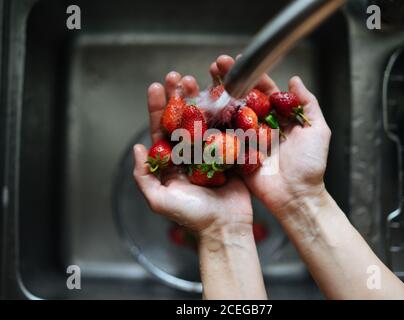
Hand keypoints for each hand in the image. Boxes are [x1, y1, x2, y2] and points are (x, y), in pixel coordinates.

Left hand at [133, 71, 252, 233]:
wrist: (225, 227)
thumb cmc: (193, 217)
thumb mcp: (159, 200)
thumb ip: (144, 176)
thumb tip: (138, 149)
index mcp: (172, 162)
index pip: (161, 130)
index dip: (158, 108)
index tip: (156, 87)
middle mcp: (190, 154)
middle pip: (182, 119)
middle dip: (178, 97)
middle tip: (177, 77)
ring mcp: (211, 152)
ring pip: (203, 119)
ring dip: (200, 99)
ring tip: (196, 80)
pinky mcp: (230, 153)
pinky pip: (226, 129)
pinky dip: (224, 112)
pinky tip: (221, 95)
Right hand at [210, 55, 331, 219]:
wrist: (296, 195)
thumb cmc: (311, 165)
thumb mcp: (318, 130)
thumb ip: (307, 104)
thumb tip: (295, 80)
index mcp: (279, 117)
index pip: (264, 90)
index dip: (252, 75)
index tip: (239, 60)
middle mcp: (261, 125)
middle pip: (243, 97)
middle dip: (229, 79)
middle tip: (217, 64)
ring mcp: (246, 138)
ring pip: (230, 112)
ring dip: (217, 95)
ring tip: (205, 78)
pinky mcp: (235, 153)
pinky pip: (222, 136)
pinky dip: (212, 122)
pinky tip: (201, 106)